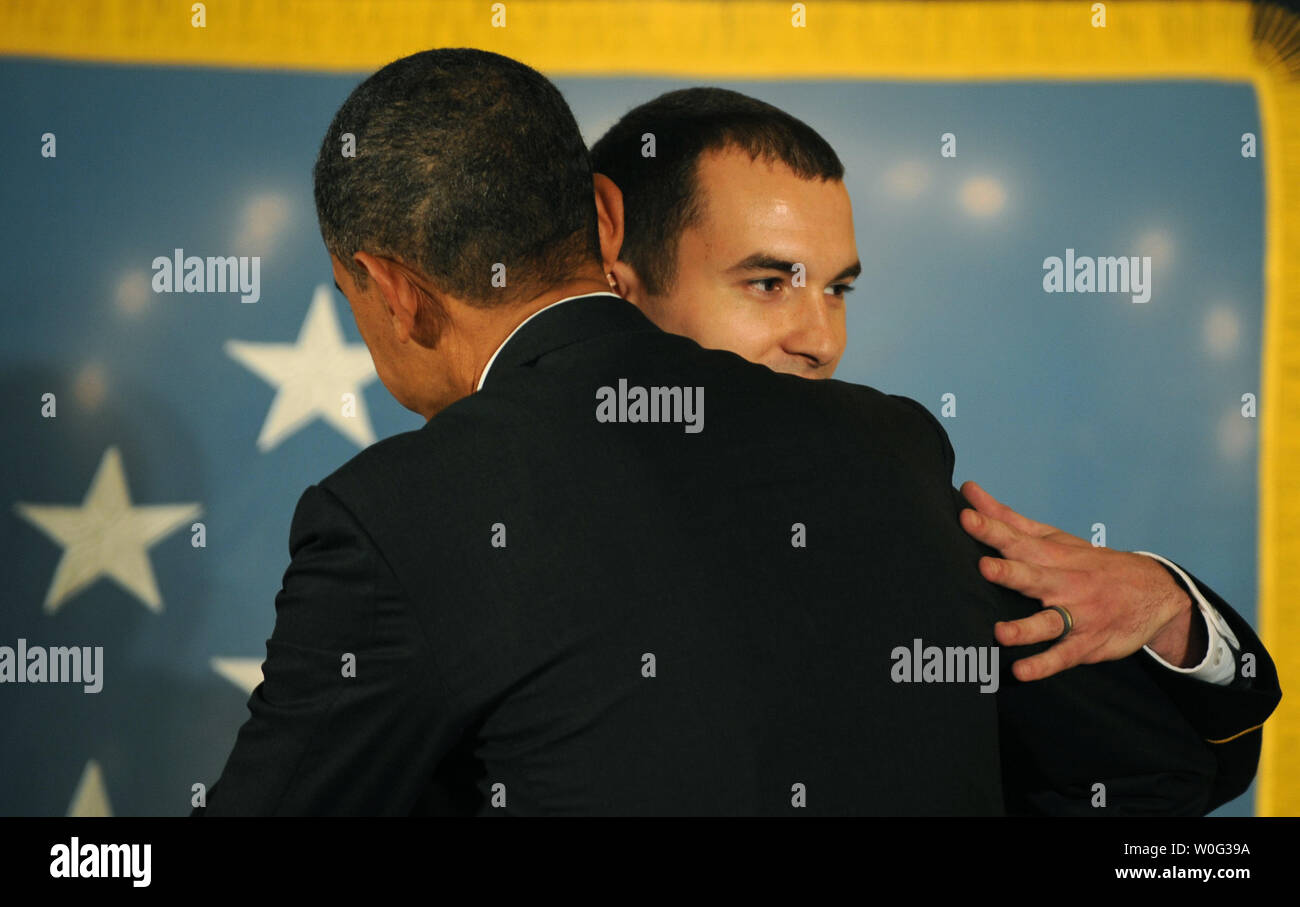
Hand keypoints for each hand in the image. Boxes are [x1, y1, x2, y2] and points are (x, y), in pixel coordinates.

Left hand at [957, 480, 1201, 681]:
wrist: (1154, 591)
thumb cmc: (1087, 562)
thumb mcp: (1052, 537)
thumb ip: (1007, 519)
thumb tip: (969, 491)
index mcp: (1051, 555)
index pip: (1017, 539)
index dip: (991, 530)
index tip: (966, 517)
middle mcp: (1064, 583)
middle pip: (1033, 577)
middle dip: (1009, 573)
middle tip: (984, 567)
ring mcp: (1078, 615)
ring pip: (1049, 622)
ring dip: (1025, 628)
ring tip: (1000, 633)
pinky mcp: (1087, 644)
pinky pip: (1063, 656)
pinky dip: (1044, 665)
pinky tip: (1021, 671)